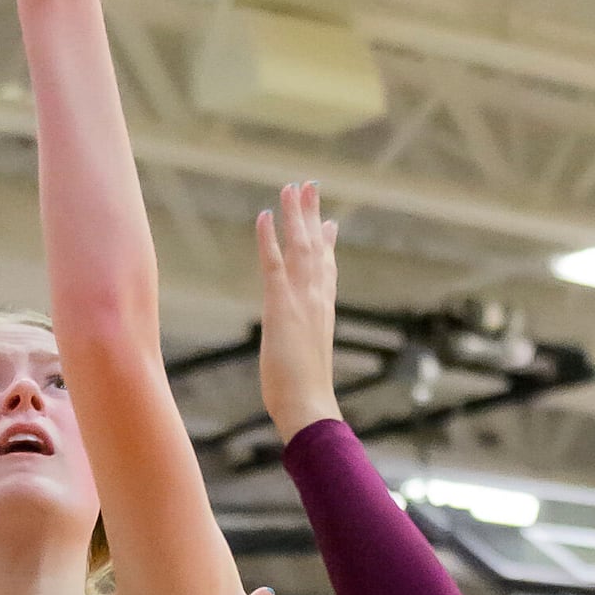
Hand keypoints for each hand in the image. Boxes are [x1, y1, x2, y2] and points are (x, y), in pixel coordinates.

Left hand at [256, 182, 342, 446]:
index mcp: (323, 312)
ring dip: (295, 215)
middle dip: (312, 216)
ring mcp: (302, 299)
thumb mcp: (307, 362)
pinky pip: (274, 263)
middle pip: (317, 248)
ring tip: (291, 187)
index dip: (327, 244)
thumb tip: (307, 351)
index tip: (329, 222)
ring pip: (301, 247)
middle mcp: (317, 299)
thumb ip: (308, 348)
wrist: (309, 406)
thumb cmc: (305, 396)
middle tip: (309, 187)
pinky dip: (270, 238)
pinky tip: (265, 215)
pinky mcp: (282, 305)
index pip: (327, 270)